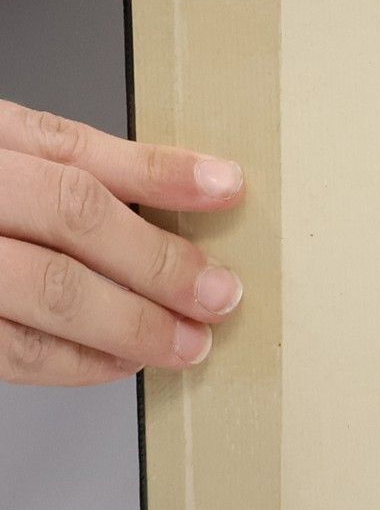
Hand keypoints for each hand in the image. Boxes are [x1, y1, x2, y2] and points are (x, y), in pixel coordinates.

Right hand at [0, 101, 245, 384]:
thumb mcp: (7, 146)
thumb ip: (93, 165)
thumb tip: (206, 183)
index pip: (74, 163)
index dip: (159, 175)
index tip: (228, 189)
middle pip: (67, 231)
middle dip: (156, 269)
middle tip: (217, 295)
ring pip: (39, 302)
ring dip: (127, 329)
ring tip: (185, 342)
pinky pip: (8, 352)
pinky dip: (74, 363)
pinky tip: (118, 361)